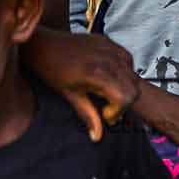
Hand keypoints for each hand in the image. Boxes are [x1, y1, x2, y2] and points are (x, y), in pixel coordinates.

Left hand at [22, 28, 139, 140]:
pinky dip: (123, 72)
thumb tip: (97, 136)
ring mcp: (110, 48)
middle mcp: (109, 59)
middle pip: (134, 88)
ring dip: (124, 87)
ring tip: (106, 92)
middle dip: (123, 102)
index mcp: (98, 74)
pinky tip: (107, 78)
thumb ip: (88, 116)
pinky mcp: (109, 42)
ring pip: (133, 74)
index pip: (127, 97)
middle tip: (106, 107)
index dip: (118, 111)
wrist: (44, 45)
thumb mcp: (70, 96)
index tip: (104, 115)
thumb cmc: (53, 70)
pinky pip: (127, 60)